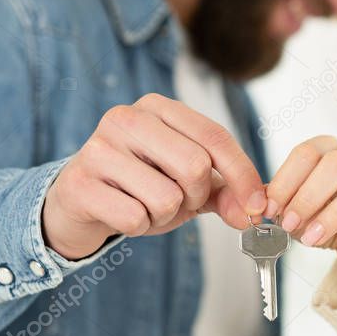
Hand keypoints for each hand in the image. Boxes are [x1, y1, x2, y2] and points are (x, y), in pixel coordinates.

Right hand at [42, 93, 266, 259]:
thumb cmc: (139, 186)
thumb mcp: (187, 184)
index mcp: (157, 107)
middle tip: (179, 202)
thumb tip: (253, 212)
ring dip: (165, 216)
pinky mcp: (79, 183)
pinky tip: (123, 215)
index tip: (258, 207)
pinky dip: (139, 228)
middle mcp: (126, 118)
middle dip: (196, 198)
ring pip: (166, 197)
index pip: (214, 137)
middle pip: (195, 166)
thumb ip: (225, 192)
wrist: (77, 203)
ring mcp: (98, 148)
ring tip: (145, 207)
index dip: (243, 175)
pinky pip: (135, 218)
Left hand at [266, 136, 336, 282]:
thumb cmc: (326, 221)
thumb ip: (280, 204)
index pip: (308, 152)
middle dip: (308, 196)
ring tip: (312, 238)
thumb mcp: (297, 211)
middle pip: (336, 163)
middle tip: (289, 224)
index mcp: (331, 152)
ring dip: (334, 214)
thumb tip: (257, 204)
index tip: (271, 207)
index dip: (287, 180)